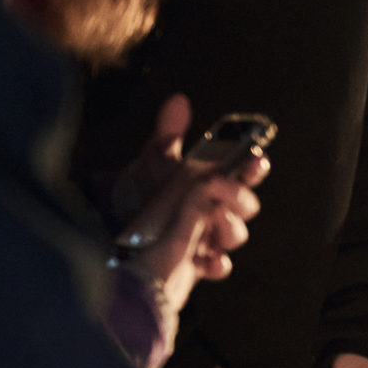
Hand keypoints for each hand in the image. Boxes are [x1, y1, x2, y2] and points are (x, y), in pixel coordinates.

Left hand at [117, 96, 270, 314]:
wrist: (112, 234)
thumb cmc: (141, 198)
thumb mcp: (152, 164)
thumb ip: (169, 135)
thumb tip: (179, 101)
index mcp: (213, 186)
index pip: (243, 175)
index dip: (253, 167)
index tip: (255, 157)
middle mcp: (216, 212)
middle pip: (246, 205)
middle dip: (239, 195)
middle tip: (218, 185)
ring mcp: (209, 239)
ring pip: (236, 235)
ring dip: (230, 227)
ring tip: (212, 219)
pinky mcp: (196, 264)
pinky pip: (218, 266)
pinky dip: (216, 263)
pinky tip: (207, 259)